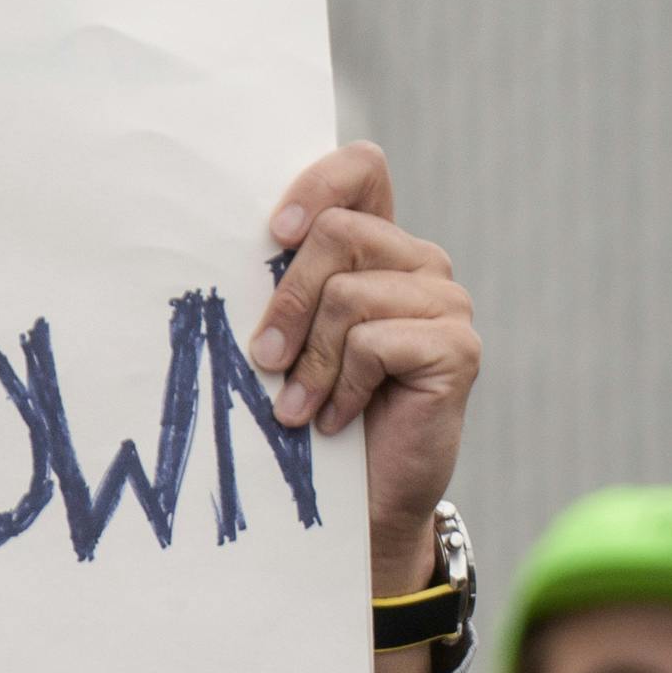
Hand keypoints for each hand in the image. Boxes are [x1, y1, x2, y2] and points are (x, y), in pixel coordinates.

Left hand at [243, 142, 481, 599]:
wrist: (359, 503)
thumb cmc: (310, 416)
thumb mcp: (287, 342)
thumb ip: (278, 288)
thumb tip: (213, 250)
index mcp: (378, 247)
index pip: (361, 169)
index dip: (316, 186)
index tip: (271, 236)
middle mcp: (419, 263)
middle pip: (338, 234)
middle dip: (286, 301)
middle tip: (266, 360)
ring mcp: (446, 303)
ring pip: (350, 294)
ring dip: (309, 361)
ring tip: (297, 408)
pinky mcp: (458, 348)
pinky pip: (375, 343)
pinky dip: (341, 387)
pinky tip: (335, 421)